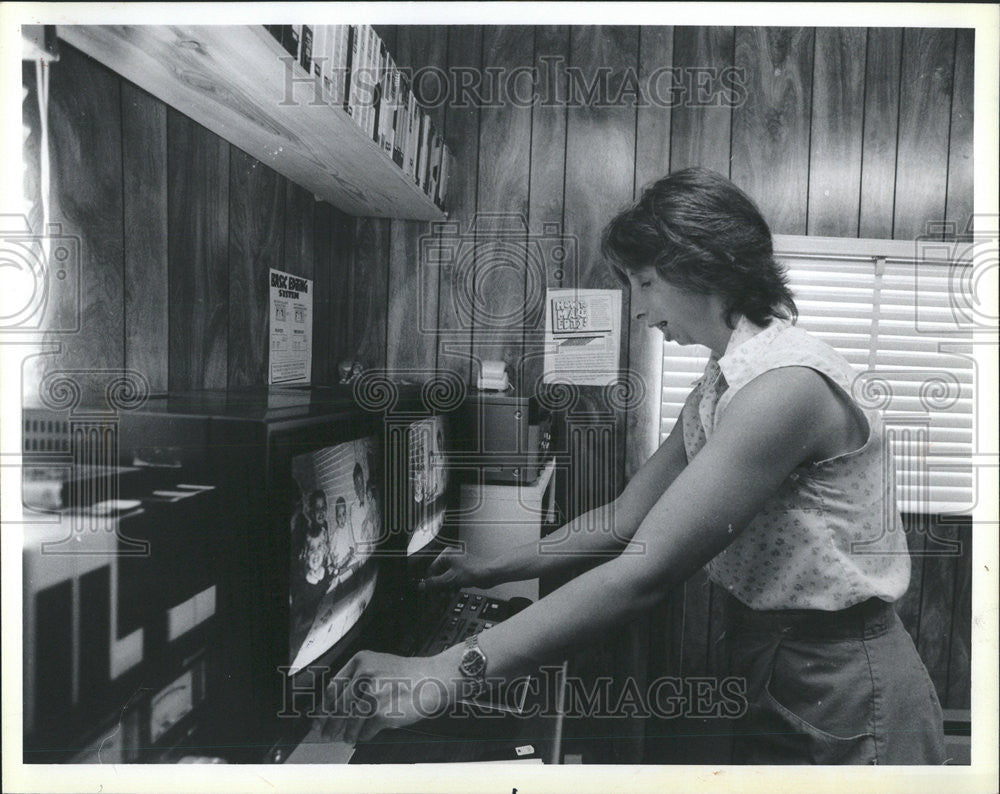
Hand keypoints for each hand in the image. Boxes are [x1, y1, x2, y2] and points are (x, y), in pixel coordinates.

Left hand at [316, 649, 458, 744]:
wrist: (434, 679)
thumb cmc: (409, 674)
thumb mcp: (380, 664)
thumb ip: (358, 678)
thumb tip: (336, 704)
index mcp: (361, 661)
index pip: (334, 687)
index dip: (324, 706)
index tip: (319, 717)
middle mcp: (365, 674)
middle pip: (339, 705)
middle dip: (331, 723)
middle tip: (326, 732)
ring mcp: (373, 694)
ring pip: (350, 720)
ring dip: (346, 732)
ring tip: (346, 737)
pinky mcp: (382, 713)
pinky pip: (365, 730)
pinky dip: (363, 735)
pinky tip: (363, 736)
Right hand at [423, 546, 493, 589]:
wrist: (489, 574)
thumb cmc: (474, 570)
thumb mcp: (450, 579)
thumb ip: (435, 583)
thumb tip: (423, 585)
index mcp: (446, 555)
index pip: (432, 569)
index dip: (430, 581)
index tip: (428, 590)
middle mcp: (452, 558)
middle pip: (439, 574)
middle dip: (439, 586)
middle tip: (438, 595)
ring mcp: (458, 565)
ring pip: (446, 579)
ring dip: (445, 588)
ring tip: (446, 595)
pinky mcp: (463, 572)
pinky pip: (453, 580)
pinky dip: (452, 587)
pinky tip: (452, 593)